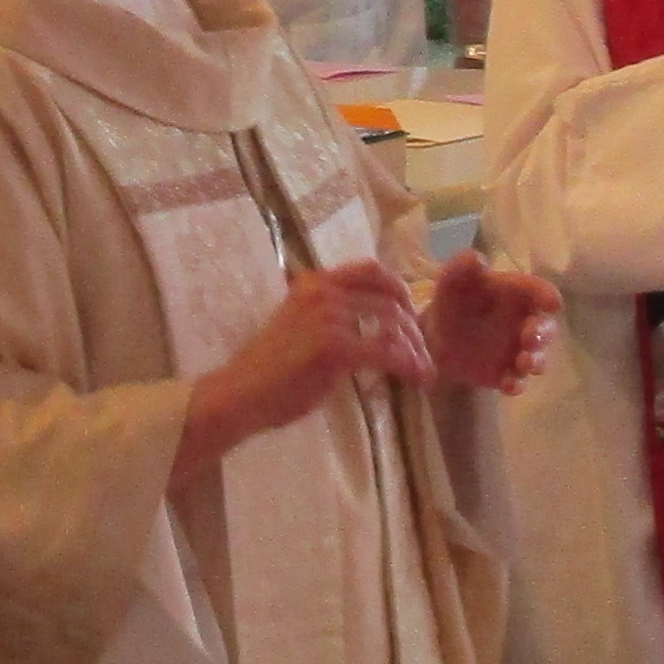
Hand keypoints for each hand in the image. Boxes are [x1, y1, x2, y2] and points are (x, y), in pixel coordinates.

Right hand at [185, 263, 434, 473]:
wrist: (240, 394)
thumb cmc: (268, 369)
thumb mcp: (298, 325)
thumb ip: (329, 316)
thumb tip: (370, 324)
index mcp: (313, 282)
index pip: (370, 269)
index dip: (399, 288)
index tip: (411, 312)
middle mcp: (322, 290)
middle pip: (388, 296)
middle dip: (413, 324)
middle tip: (423, 349)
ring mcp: (328, 316)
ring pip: (392, 323)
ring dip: (415, 348)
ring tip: (424, 368)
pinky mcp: (334, 347)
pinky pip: (385, 352)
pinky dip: (408, 365)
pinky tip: (417, 378)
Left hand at [423, 251, 561, 393]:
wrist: (436, 336)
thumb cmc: (453, 300)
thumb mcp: (453, 280)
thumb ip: (462, 268)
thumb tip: (477, 259)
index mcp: (516, 294)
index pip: (538, 292)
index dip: (546, 296)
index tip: (552, 303)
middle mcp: (524, 322)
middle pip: (544, 327)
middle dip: (542, 334)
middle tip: (529, 338)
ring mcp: (518, 351)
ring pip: (536, 357)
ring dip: (535, 361)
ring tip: (523, 363)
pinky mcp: (507, 374)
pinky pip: (517, 382)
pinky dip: (516, 384)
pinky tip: (508, 385)